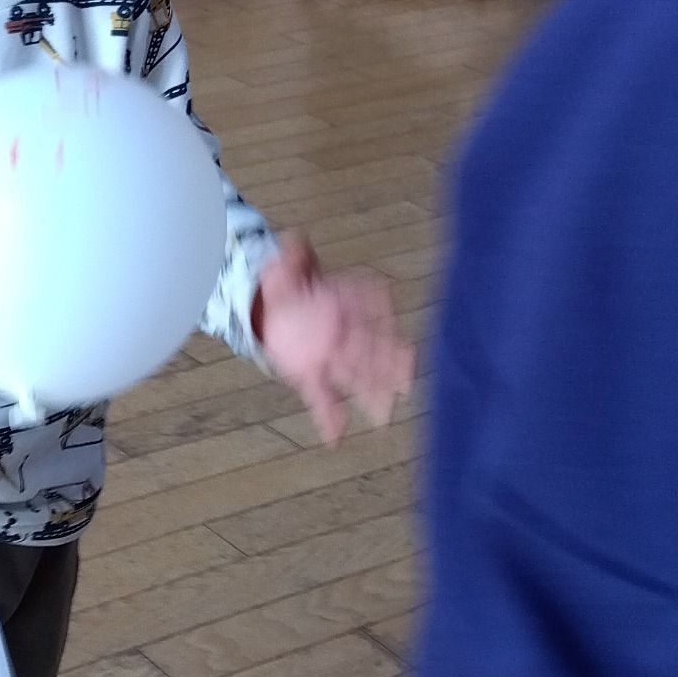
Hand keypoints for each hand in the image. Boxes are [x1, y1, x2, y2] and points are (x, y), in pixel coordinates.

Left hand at [252, 234, 414, 447]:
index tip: (398, 329)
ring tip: (382, 415)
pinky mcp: (313, 376)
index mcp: (344, 303)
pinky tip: (335, 437)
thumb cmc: (290, 285)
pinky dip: (330, 418)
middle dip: (386, 365)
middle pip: (371, 349)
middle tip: (403, 383)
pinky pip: (323, 398)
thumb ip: (292, 255)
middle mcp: (346, 332)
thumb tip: (294, 239)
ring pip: (357, 376)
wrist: (274, 310)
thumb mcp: (286, 265)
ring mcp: (333, 357)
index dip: (382, 321)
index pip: (370, 310)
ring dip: (371, 395)